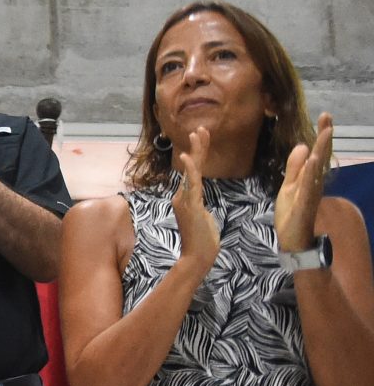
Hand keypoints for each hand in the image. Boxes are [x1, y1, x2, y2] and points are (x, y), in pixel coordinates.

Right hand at [171, 127, 220, 267]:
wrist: (198, 256)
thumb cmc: (202, 240)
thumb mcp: (202, 218)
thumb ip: (198, 206)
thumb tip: (198, 202)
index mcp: (186, 197)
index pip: (194, 171)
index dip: (199, 154)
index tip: (202, 137)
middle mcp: (182, 195)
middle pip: (192, 167)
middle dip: (198, 147)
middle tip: (201, 128)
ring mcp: (185, 199)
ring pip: (192, 171)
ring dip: (196, 151)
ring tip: (198, 133)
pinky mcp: (190, 204)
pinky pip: (191, 183)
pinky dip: (189, 169)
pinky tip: (189, 157)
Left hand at [275, 111, 332, 251]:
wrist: (292, 239)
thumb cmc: (292, 213)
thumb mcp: (289, 185)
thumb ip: (295, 167)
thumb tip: (302, 145)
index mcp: (310, 178)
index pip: (318, 153)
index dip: (321, 135)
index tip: (324, 116)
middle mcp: (314, 183)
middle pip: (321, 157)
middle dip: (324, 138)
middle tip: (327, 118)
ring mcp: (310, 194)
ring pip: (317, 170)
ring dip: (321, 151)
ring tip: (324, 134)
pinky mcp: (304, 206)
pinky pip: (308, 188)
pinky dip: (311, 174)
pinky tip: (313, 162)